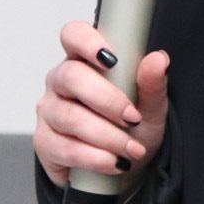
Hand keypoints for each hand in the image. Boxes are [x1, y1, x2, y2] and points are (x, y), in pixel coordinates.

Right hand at [34, 20, 170, 188]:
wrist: (124, 168)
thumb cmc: (132, 129)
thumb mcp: (151, 108)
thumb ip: (152, 84)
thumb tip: (158, 59)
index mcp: (84, 60)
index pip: (74, 35)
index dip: (87, 42)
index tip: (111, 59)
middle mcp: (61, 81)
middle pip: (71, 77)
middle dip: (107, 100)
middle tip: (133, 119)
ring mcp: (49, 111)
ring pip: (70, 117)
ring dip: (107, 136)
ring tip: (132, 149)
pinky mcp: (45, 142)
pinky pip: (65, 148)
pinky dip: (95, 158)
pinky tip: (114, 162)